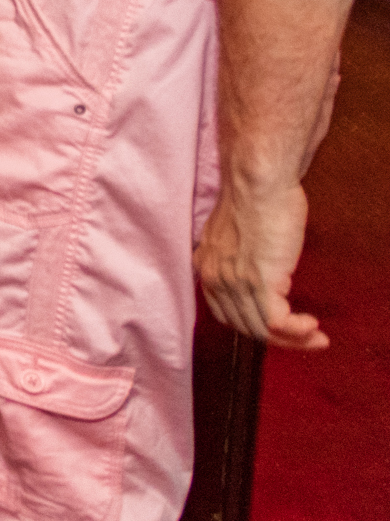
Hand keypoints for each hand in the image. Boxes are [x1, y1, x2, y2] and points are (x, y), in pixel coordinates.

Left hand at [196, 181, 324, 349]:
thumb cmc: (256, 198)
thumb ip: (241, 256)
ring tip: (315, 336)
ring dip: (293, 339)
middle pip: (243, 326)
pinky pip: (276, 323)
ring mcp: (234, 282)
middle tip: (305, 338)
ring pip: (261, 329)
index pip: (225, 312)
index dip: (254, 325)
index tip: (279, 328)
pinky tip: (312, 325)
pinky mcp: (259, 282)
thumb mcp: (238, 233)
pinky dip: (297, 332)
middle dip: (277, 339)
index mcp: (206, 265)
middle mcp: (214, 277)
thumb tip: (262, 269)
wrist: (257, 181)